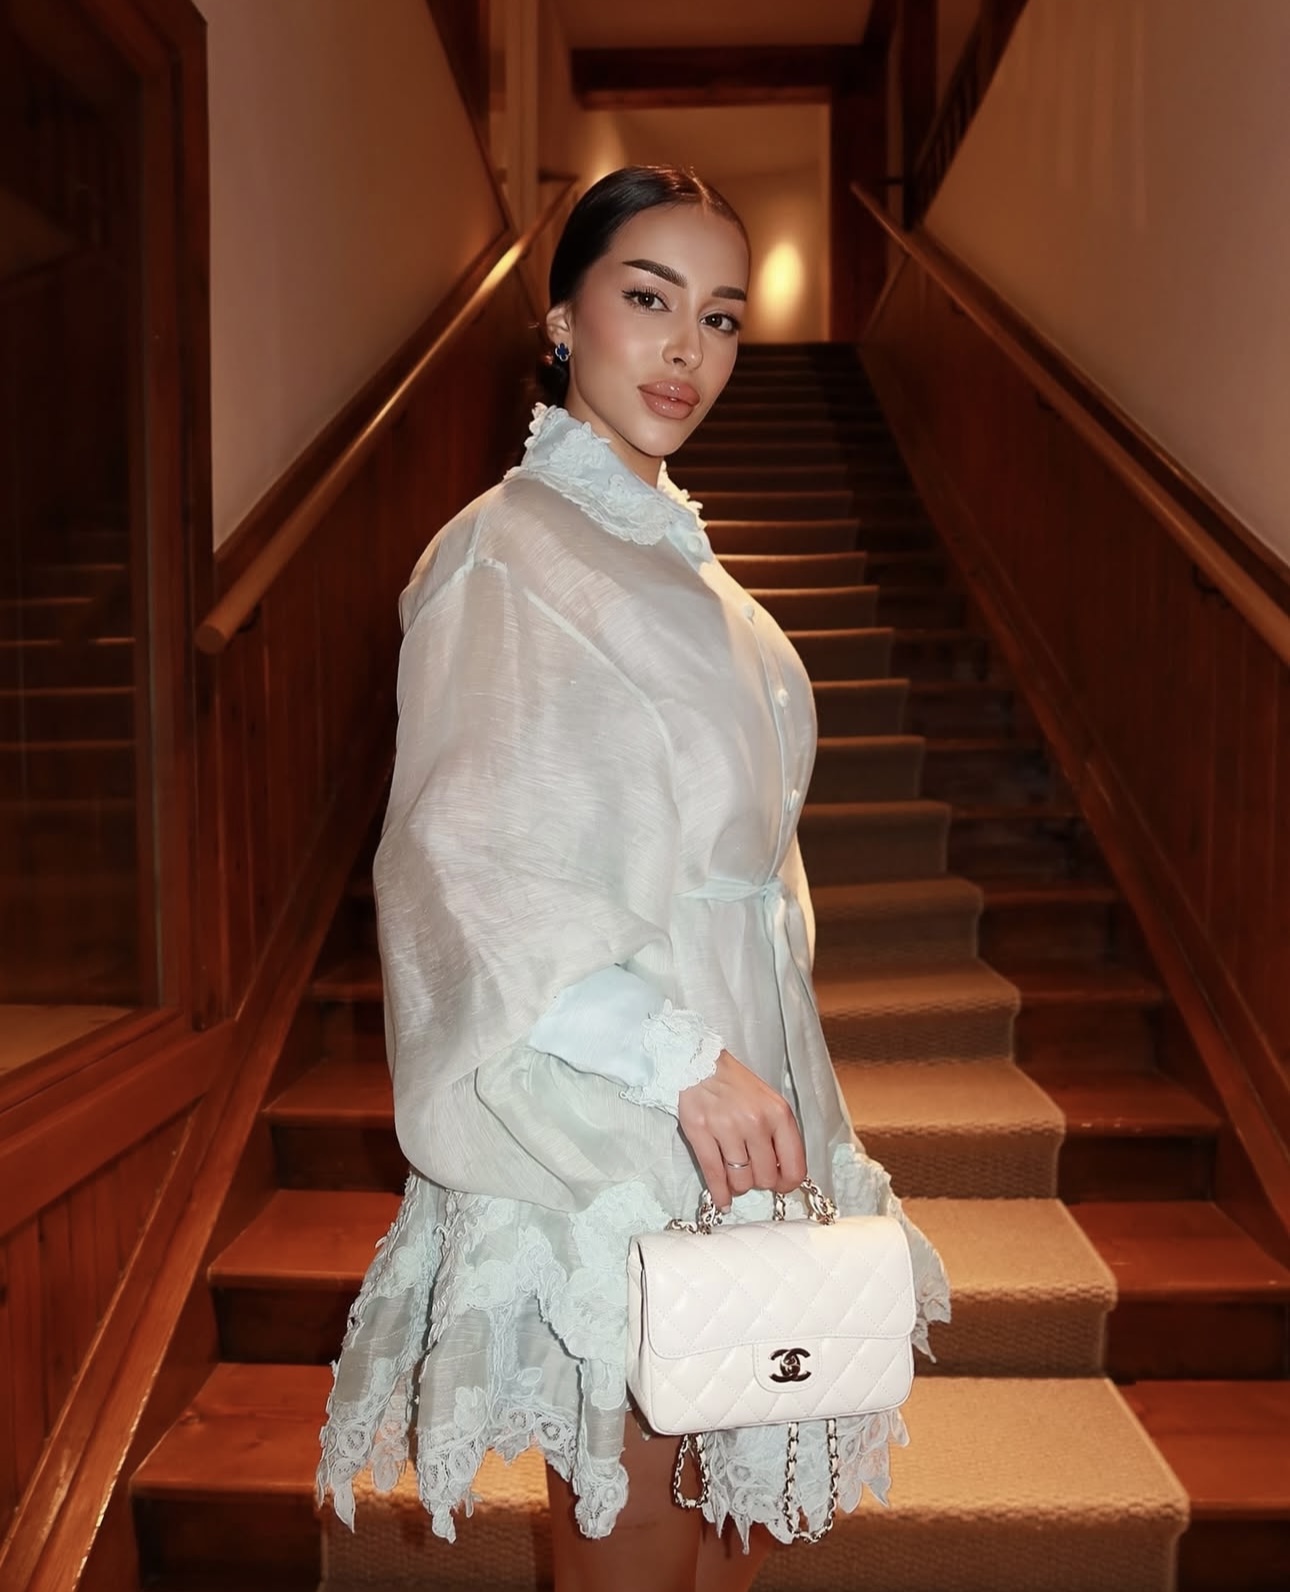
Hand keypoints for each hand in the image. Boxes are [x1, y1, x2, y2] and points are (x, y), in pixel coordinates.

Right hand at [676, 1049, 806, 1210]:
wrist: (700, 1063)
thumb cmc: (736, 1086)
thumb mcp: (769, 1103)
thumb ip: (780, 1136)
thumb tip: (783, 1175)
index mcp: (779, 1114)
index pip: (794, 1168)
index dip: (786, 1183)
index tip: (779, 1184)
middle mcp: (756, 1122)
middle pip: (766, 1178)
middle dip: (758, 1182)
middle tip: (751, 1173)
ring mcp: (727, 1127)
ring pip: (740, 1180)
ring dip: (738, 1185)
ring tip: (734, 1176)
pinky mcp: (700, 1131)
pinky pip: (714, 1175)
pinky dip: (719, 1193)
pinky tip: (722, 1201)